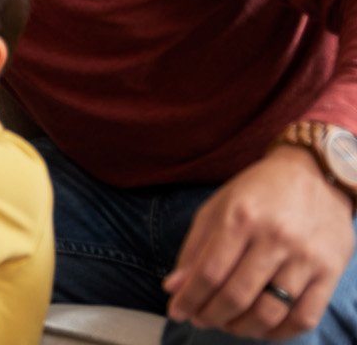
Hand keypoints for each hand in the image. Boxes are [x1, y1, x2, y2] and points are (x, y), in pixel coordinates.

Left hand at [163, 146, 353, 337]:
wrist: (315, 175)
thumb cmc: (258, 192)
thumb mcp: (217, 209)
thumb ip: (194, 249)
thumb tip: (173, 288)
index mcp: (241, 218)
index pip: (209, 273)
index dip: (189, 299)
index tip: (177, 311)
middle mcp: (275, 237)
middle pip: (236, 295)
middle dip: (210, 316)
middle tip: (199, 320)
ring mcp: (306, 256)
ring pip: (269, 311)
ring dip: (241, 328)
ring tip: (227, 325)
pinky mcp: (330, 270)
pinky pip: (304, 316)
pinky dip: (279, 332)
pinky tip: (262, 328)